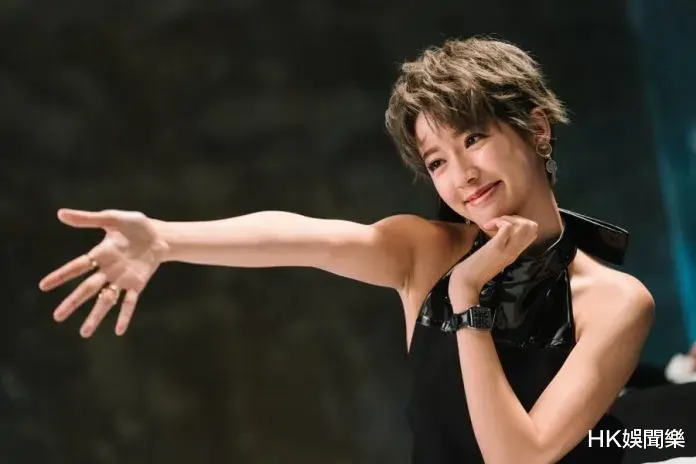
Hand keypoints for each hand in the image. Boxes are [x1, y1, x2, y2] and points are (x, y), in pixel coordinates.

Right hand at [39, 208, 168, 336]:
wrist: (160, 236)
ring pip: (106, 300)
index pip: (76, 267)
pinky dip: (125, 315)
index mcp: (99, 254)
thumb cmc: (136, 226)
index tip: (43, 286)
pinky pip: (129, 302)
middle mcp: (107, 271)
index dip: (60, 276)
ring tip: (84, 333)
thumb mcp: (113, 218)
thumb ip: (89, 219)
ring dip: (96, 316)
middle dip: (73, 302)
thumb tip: (60, 213)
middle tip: (57, 317)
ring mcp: (122, 279)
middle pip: (87, 289)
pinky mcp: (137, 284)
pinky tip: (118, 330)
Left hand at [449, 216, 538, 295]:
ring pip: (523, 225)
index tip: (505, 225)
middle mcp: (514, 251)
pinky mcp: (496, 248)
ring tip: (493, 225)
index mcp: (515, 253)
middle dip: (517, 217)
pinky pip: (507, 227)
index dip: (521, 222)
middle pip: (532, 226)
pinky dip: (498, 221)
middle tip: (499, 223)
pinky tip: (488, 226)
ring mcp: (507, 250)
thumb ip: (503, 247)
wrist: (467, 282)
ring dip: (507, 218)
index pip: (533, 232)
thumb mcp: (495, 257)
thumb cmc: (477, 269)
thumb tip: (501, 233)